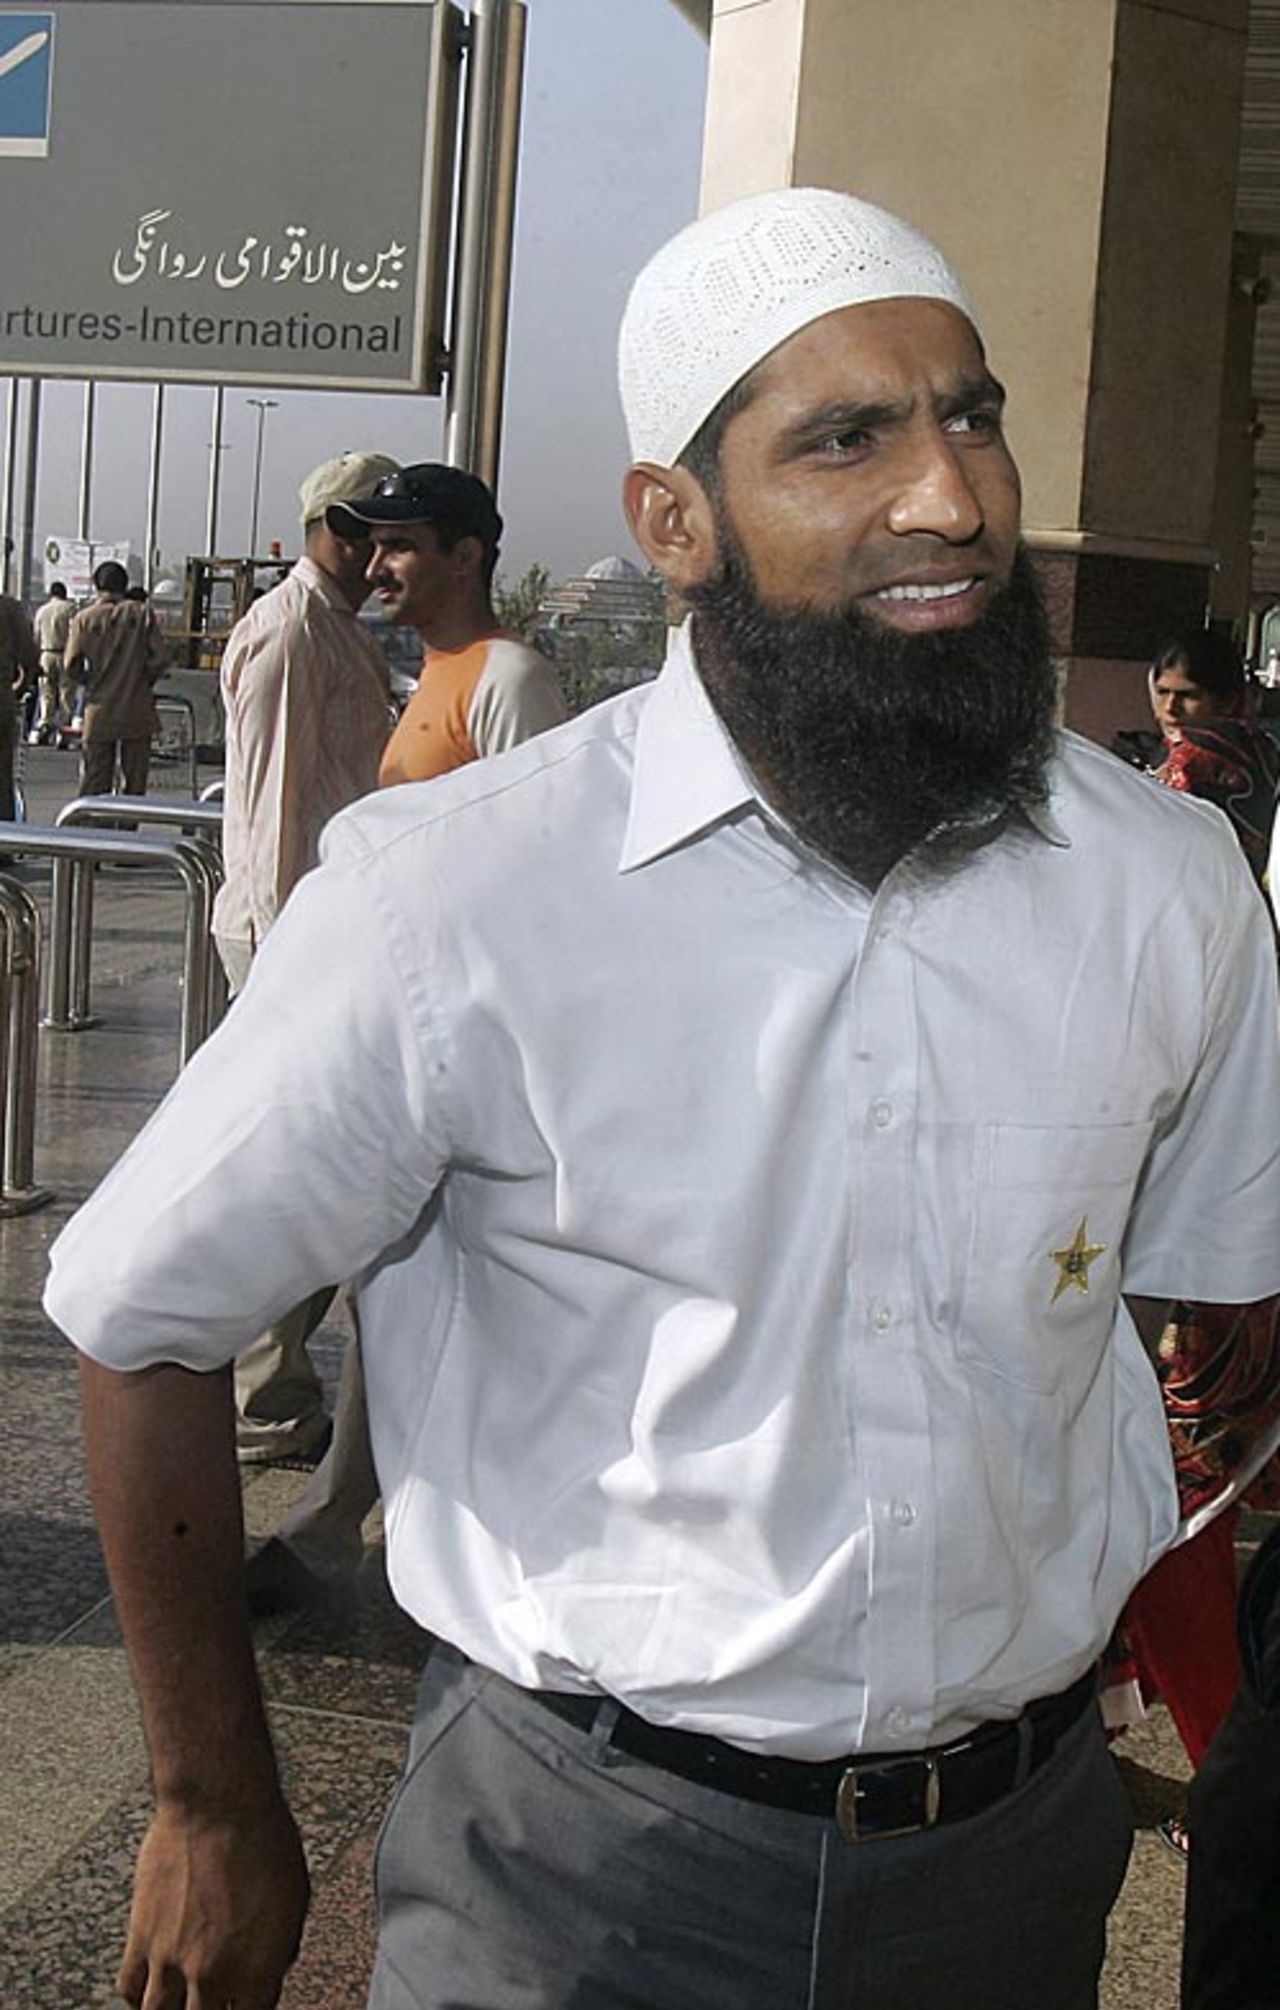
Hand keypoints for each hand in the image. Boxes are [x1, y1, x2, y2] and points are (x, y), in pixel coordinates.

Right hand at [117, 1797, 309, 2008]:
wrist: (219, 1803)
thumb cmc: (264, 1837)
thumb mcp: (296, 1898)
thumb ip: (281, 1945)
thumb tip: (274, 1965)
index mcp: (258, 1969)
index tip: (247, 2003)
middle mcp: (213, 1973)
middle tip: (212, 2001)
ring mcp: (172, 1958)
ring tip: (180, 2004)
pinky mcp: (141, 1935)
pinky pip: (130, 1986)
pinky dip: (138, 1995)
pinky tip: (148, 1990)